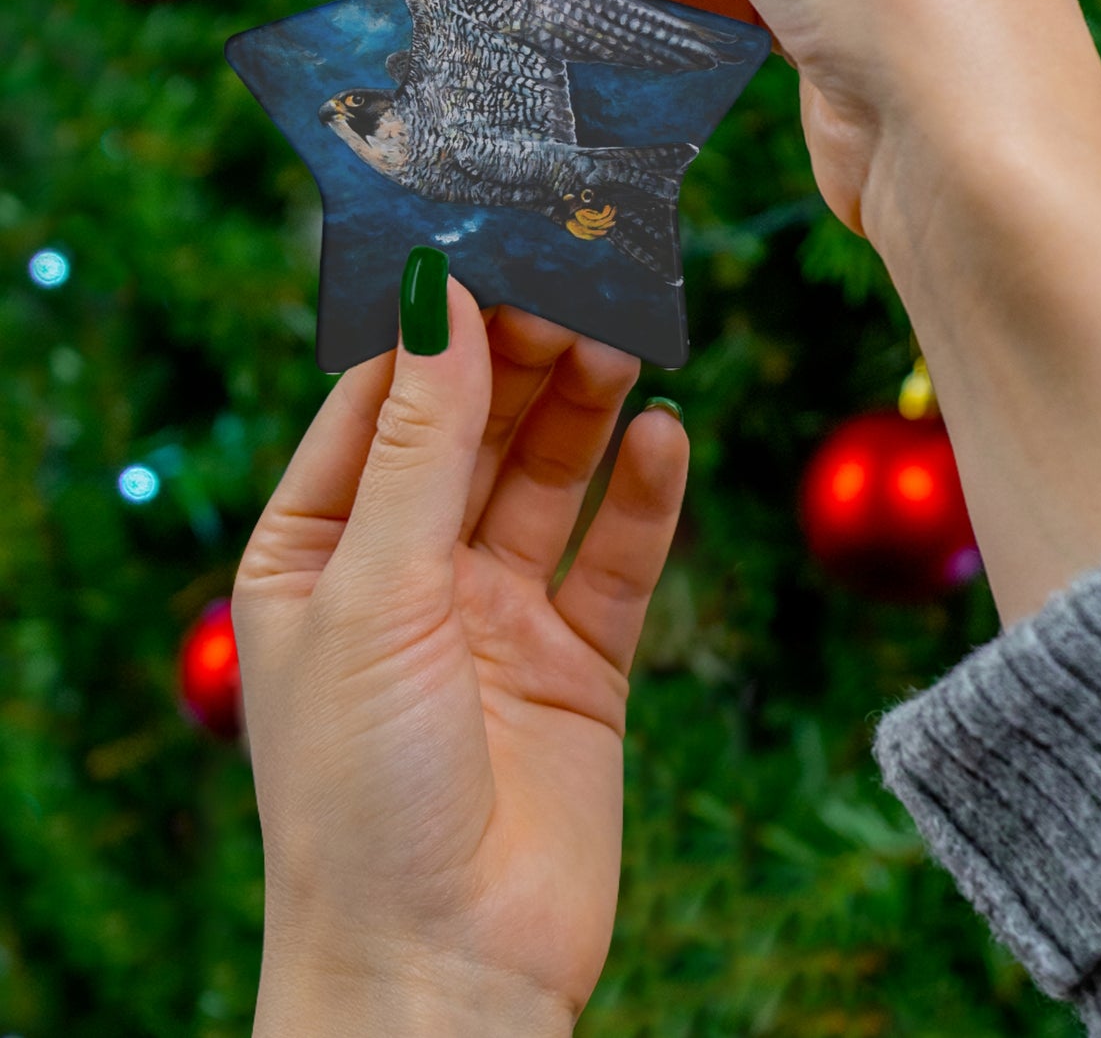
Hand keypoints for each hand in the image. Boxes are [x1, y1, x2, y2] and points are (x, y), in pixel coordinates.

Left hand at [233, 277, 687, 1034]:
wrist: (446, 972)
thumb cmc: (362, 792)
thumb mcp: (374, 592)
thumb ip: (417, 444)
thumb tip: (436, 297)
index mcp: (317, 553)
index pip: (376, 405)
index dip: (432, 329)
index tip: (489, 250)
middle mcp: (407, 574)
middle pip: (473, 430)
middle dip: (521, 359)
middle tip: (578, 284)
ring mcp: (497, 615)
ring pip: (549, 479)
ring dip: (585, 410)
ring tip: (626, 338)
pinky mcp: (579, 661)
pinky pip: (616, 558)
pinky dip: (644, 497)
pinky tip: (667, 437)